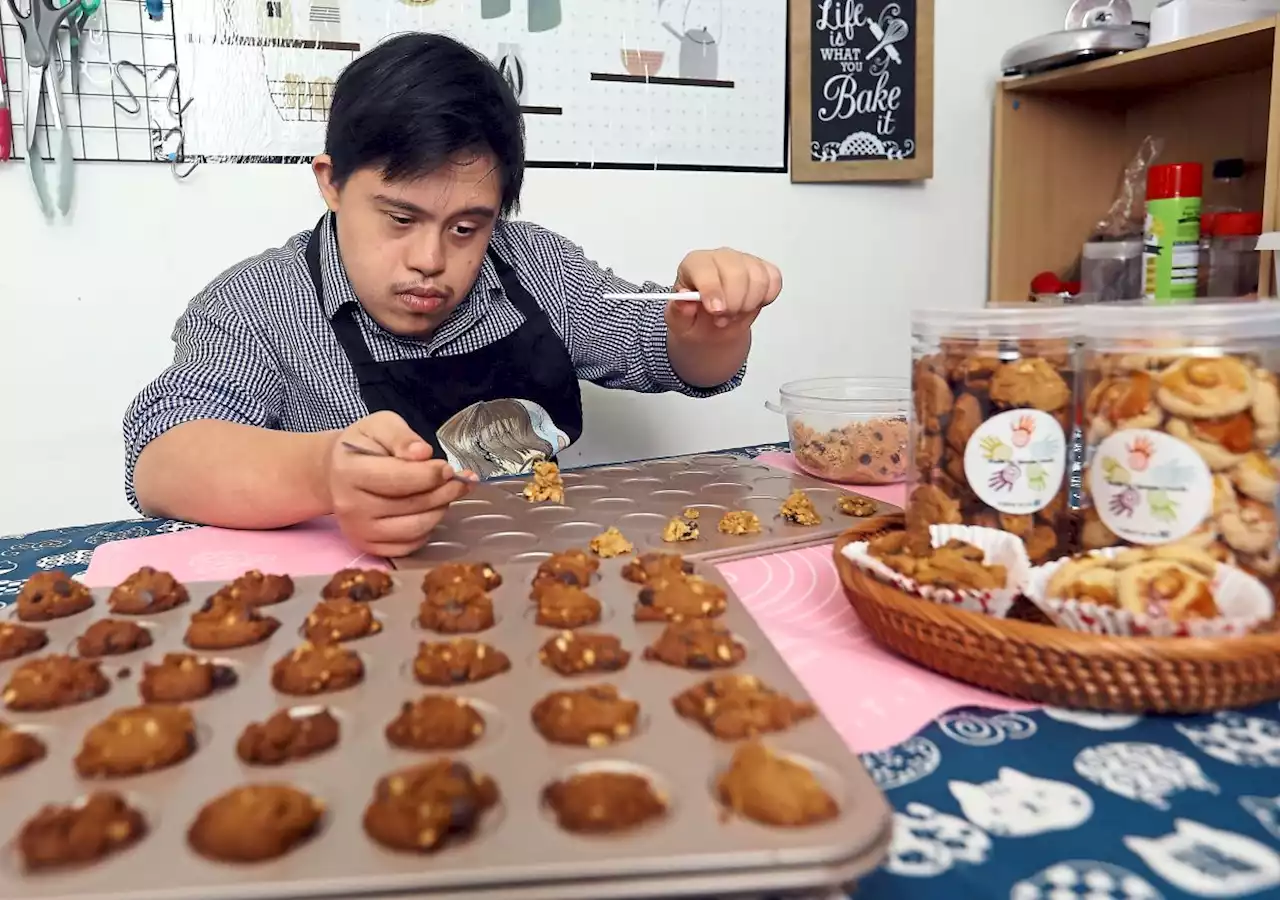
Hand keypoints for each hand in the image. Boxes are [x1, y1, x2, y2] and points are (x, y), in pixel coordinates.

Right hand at [326, 411, 474, 556]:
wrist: (335, 472)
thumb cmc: (363, 446)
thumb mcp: (380, 426)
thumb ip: (401, 436)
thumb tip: (423, 453)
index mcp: (350, 472)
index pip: (398, 479)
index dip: (430, 475)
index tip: (448, 468)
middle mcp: (351, 506)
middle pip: (411, 505)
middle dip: (444, 491)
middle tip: (458, 480)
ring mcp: (358, 530)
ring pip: (415, 528)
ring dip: (439, 510)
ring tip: (446, 493)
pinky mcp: (367, 546)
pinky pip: (409, 546)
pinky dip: (427, 529)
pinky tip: (429, 511)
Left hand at [666, 248, 781, 344]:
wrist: (711, 326)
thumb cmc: (694, 319)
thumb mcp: (679, 322)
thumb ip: (679, 313)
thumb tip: (684, 303)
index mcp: (694, 264)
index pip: (705, 269)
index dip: (712, 289)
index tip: (716, 310)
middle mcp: (720, 257)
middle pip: (736, 273)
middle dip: (733, 303)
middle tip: (722, 319)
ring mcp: (744, 261)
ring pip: (758, 278)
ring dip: (748, 304)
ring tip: (734, 314)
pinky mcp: (764, 269)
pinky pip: (773, 281)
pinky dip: (765, 298)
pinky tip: (750, 304)